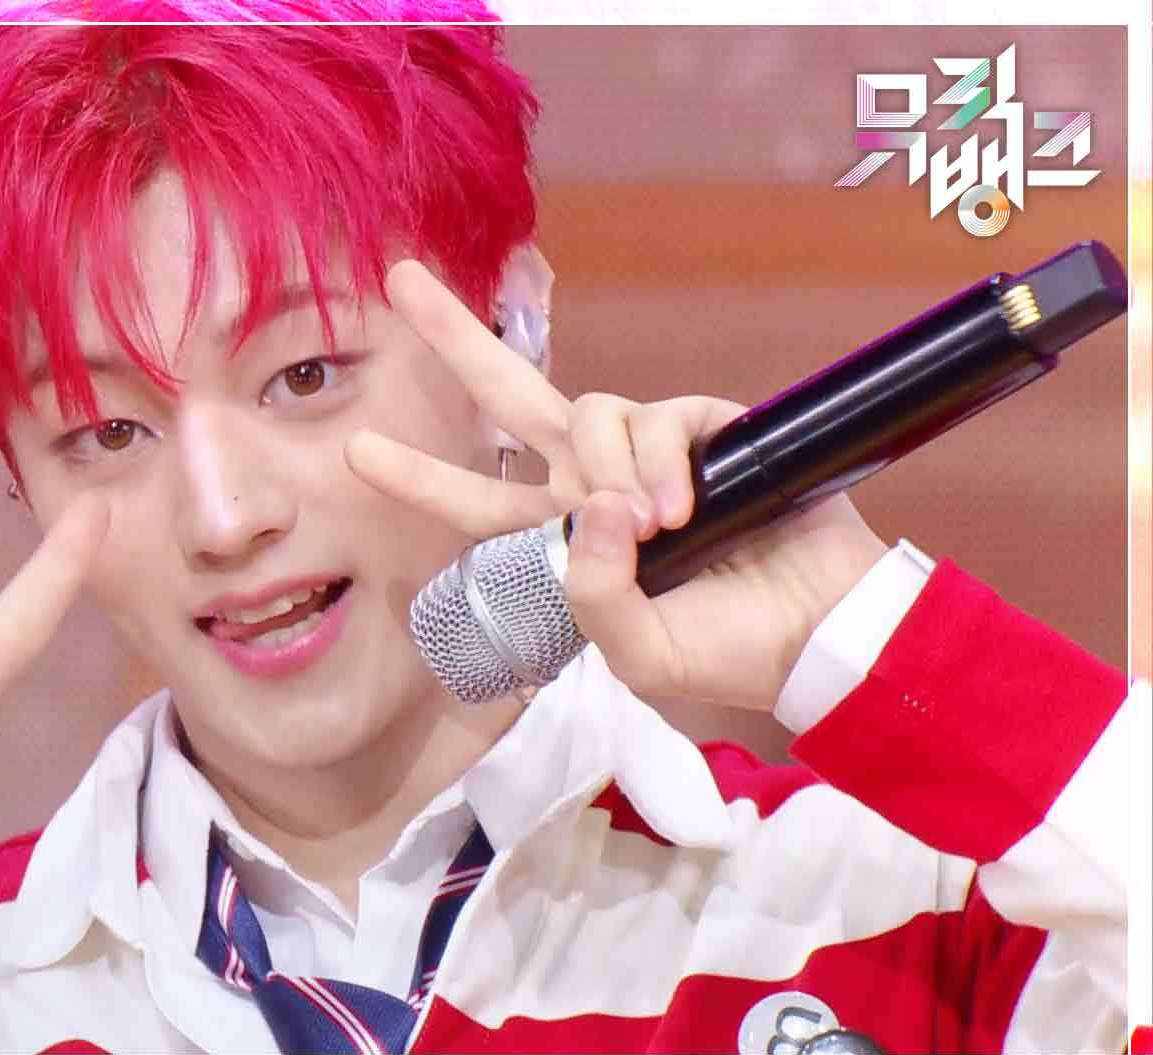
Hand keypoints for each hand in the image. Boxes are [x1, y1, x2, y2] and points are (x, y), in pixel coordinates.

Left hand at [346, 260, 887, 713]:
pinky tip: (683, 509)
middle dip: (455, 337)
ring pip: (591, 412)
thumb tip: (592, 508)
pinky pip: (658, 420)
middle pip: (512, 394)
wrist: (817, 635)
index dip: (419, 477)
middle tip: (400, 279)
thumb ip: (594, 596)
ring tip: (655, 526)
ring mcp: (647, 451)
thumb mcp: (639, 655)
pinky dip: (660, 462)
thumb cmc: (725, 651)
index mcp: (562, 539)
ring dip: (610, 468)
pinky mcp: (707, 428)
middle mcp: (592, 483)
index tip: (355, 452)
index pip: (477, 500)